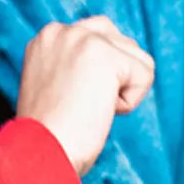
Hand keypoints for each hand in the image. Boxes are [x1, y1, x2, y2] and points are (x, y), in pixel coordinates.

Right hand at [14, 16, 155, 174]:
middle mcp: (61, 31)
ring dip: (122, 90)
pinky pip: (145, 75)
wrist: (38, 152)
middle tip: (83, 103)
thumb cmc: (47, 133)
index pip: (98, 36)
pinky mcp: (105, 55)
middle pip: (122, 42)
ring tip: (88, 107)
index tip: (71, 98)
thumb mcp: (52, 85)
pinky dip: (129, 102)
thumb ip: (74, 64)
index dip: (98, 75)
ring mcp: (83, 39)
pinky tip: (99, 111)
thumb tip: (112, 67)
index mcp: (46, 37)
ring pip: (138, 59)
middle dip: (117, 77)